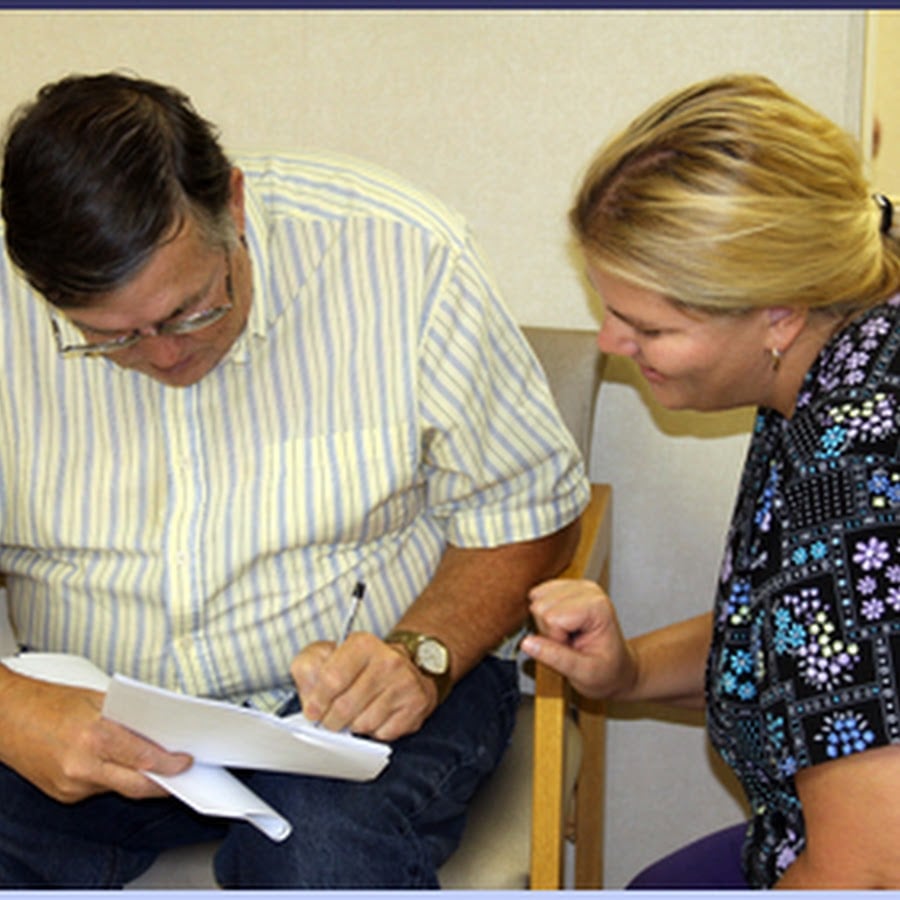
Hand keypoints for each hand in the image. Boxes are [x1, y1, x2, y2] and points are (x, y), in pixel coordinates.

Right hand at [0, 669, 191, 802]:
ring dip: (136, 778)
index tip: (185, 762)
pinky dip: (111, 778)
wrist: (5, 717)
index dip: (169, 764)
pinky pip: (98, 789)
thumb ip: (128, 718)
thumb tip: (159, 730)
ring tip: (153, 764)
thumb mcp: (98, 699)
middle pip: (136, 785)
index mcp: (95, 736)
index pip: (144, 758)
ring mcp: (72, 784)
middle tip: (180, 773)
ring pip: (117, 787)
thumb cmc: (49, 702)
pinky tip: (113, 764)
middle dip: (162, 783)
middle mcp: (83, 765)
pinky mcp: (64, 795)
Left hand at [291, 632, 436, 740]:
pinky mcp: (416, 704)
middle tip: (331, 719)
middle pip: (345, 707)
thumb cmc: (362, 665)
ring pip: (363, 723)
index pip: (331, 679)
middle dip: (331, 720)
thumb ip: (308, 670)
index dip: (317, 701)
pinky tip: (376, 717)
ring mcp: (405, 683)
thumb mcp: (329, 655)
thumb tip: (309, 700)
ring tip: (355, 714)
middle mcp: (388, 660)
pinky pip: (383, 733)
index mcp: (363, 644)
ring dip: (353, 726)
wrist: (407, 666)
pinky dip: (374, 731)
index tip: (313, 711)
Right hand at [520, 578, 636, 699]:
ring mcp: (576, 585)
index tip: (574, 651)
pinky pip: (537, 595)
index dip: (555, 640)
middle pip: (541, 605)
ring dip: (545, 623)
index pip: (551, 617)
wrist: (617, 667)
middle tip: (570, 644)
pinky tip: (561, 626)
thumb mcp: (584, 674)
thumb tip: (526, 643)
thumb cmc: (607, 672)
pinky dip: (542, 615)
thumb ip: (555, 657)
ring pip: (536, 599)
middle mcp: (588, 589)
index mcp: (597, 606)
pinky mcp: (566, 587)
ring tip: (567, 636)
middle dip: (549, 631)